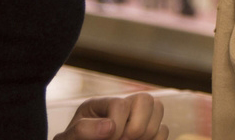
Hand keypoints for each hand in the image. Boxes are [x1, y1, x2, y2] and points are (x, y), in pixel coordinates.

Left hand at [53, 93, 167, 139]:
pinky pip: (163, 130)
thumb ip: (83, 130)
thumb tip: (110, 127)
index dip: (117, 124)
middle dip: (137, 125)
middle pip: (146, 99)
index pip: (120, 104)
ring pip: (158, 110)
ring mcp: (138, 116)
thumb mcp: (71, 136)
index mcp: (102, 104)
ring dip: (146, 133)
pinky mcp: (149, 131)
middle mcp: (123, 105)